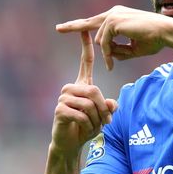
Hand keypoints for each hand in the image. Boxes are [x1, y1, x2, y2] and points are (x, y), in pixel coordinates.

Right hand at [51, 30, 117, 153]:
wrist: (70, 143)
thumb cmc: (86, 127)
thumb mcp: (102, 116)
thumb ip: (109, 107)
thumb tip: (113, 104)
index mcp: (81, 85)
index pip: (85, 62)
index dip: (86, 46)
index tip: (85, 30)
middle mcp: (70, 88)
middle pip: (94, 90)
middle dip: (103, 108)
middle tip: (107, 121)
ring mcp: (63, 98)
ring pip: (89, 103)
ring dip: (97, 118)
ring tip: (94, 126)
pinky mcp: (60, 110)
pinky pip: (82, 114)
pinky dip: (89, 125)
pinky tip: (85, 129)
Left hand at [56, 5, 172, 69]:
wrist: (166, 32)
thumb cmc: (155, 39)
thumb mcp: (135, 48)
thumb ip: (120, 50)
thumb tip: (108, 54)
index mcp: (118, 15)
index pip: (96, 21)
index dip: (82, 26)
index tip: (68, 27)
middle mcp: (113, 13)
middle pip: (89, 23)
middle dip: (72, 27)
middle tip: (57, 29)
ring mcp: (113, 16)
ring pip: (101, 41)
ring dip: (107, 55)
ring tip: (113, 63)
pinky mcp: (114, 22)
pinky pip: (105, 43)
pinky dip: (108, 54)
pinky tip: (111, 61)